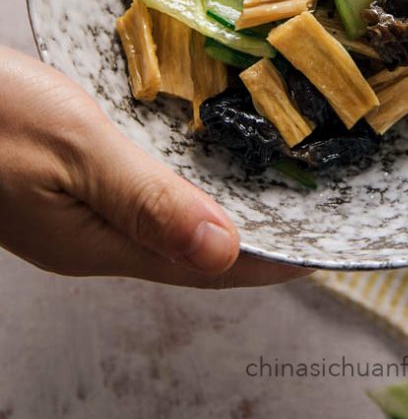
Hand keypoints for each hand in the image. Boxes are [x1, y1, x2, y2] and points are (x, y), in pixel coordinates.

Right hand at [0, 47, 306, 287]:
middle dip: (255, 238)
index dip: (269, 262)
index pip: (204, 269)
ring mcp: (79, 211)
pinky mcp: (70, 182)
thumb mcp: (73, 149)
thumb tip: (226, 251)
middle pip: (192, 252)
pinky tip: (204, 157)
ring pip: (170, 222)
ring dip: (222, 209)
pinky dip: (185, 181)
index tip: (326, 251)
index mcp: (98, 244)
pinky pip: (146, 192)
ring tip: (276, 185)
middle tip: (315, 211)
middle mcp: (94, 238)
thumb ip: (147, 199)